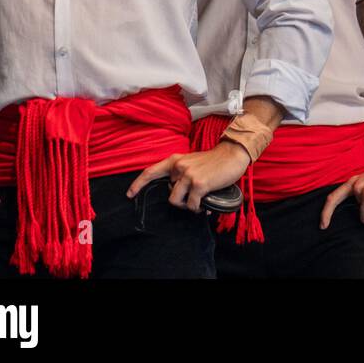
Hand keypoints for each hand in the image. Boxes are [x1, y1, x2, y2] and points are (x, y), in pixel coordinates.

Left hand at [125, 142, 250, 211]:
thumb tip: (177, 192)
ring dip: (187, 205)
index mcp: (175, 160)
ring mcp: (188, 175)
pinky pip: (191, 204)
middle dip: (180, 200)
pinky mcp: (199, 184)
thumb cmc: (215, 161)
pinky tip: (205, 204)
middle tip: (192, 199)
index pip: (150, 172)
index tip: (130, 194)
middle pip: (169, 194)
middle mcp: (179, 167)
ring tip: (198, 203)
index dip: (138, 184)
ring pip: (176, 200)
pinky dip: (198, 208)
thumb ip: (182, 174)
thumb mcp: (193, 163)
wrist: (233, 154)